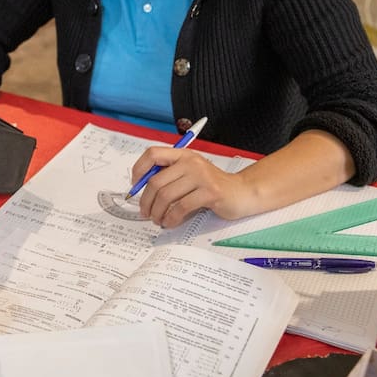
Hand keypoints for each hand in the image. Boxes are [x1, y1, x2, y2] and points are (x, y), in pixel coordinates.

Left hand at [131, 148, 250, 227]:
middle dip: (146, 201)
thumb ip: (170, 177)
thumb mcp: (190, 175)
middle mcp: (191, 162)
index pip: (153, 154)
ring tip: (158, 220)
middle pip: (156, 181)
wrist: (241, 193)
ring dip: (157, 212)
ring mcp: (201, 176)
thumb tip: (141, 190)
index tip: (135, 185)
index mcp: (183, 155)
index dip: (139, 169)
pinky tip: (170, 223)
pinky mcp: (210, 192)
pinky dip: (171, 218)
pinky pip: (181, 207)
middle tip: (145, 213)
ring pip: (166, 196)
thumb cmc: (212, 187)